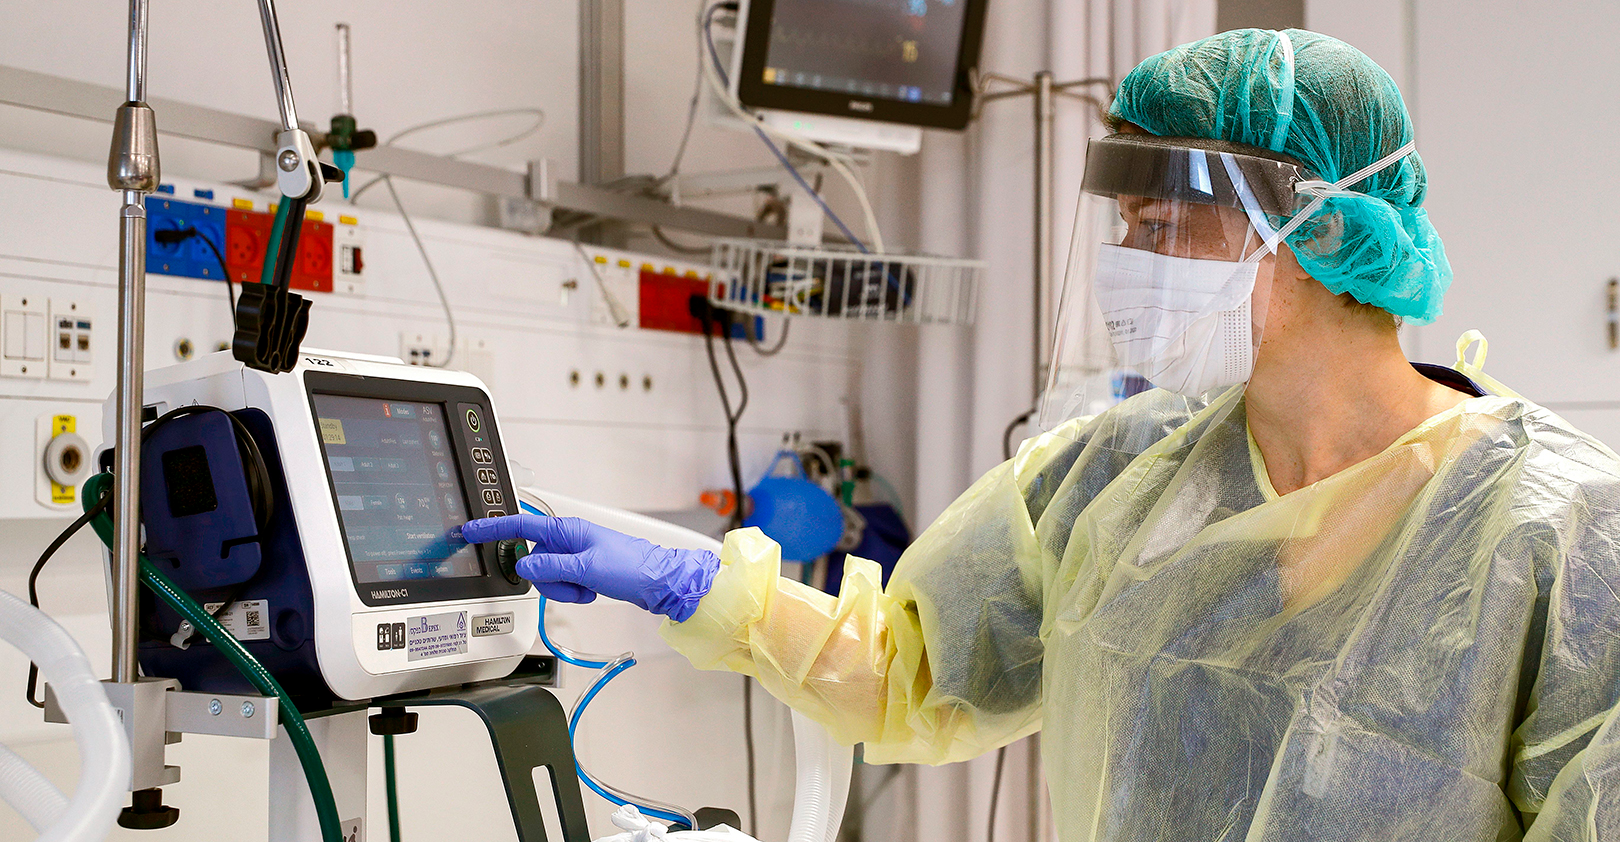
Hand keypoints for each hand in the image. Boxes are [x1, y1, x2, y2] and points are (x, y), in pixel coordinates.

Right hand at [461, 514, 718, 621]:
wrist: (661, 583)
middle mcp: (570, 540)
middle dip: (549, 579)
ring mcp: (576, 556)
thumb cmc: (633, 568)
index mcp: (568, 530)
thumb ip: (551, 568)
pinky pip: (563, 584)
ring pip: (547, 576)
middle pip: (534, 560)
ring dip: (564, 589)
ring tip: (588, 588)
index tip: (472, 530)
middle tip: (575, 584)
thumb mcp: (588, 569)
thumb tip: (524, 567)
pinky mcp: (583, 571)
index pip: (523, 527)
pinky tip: (592, 591)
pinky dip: (574, 592)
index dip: (495, 529)